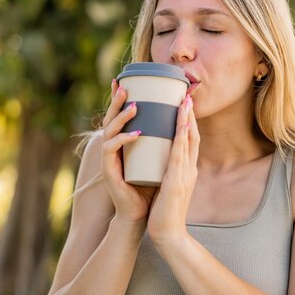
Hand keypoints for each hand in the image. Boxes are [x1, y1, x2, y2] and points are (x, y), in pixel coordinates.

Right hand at [101, 79, 157, 223]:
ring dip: (121, 116)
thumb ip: (166, 142)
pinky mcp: (109, 170)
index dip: (121, 98)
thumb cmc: (152, 187)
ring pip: (110, 130)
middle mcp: (114, 147)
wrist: (143, 214)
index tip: (126, 80)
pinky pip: (111, 149)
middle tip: (125, 85)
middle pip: (112, 118)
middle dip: (117, 100)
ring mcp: (110, 158)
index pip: (121, 116)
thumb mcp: (161, 159)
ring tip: (134, 106)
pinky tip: (136, 133)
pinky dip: (124, 139)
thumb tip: (185, 121)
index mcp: (124, 143)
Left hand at [147, 94, 198, 245]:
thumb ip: (166, 174)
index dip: (188, 122)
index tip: (184, 105)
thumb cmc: (163, 213)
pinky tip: (181, 124)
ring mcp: (186, 174)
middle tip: (187, 95)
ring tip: (184, 101)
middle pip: (193, 137)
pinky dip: (181, 137)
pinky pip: (180, 153)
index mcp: (186, 171)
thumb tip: (158, 162)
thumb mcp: (167, 188)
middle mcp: (189, 169)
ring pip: (189, 141)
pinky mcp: (177, 180)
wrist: (168, 234)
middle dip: (190, 116)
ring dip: (187, 120)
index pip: (189, 142)